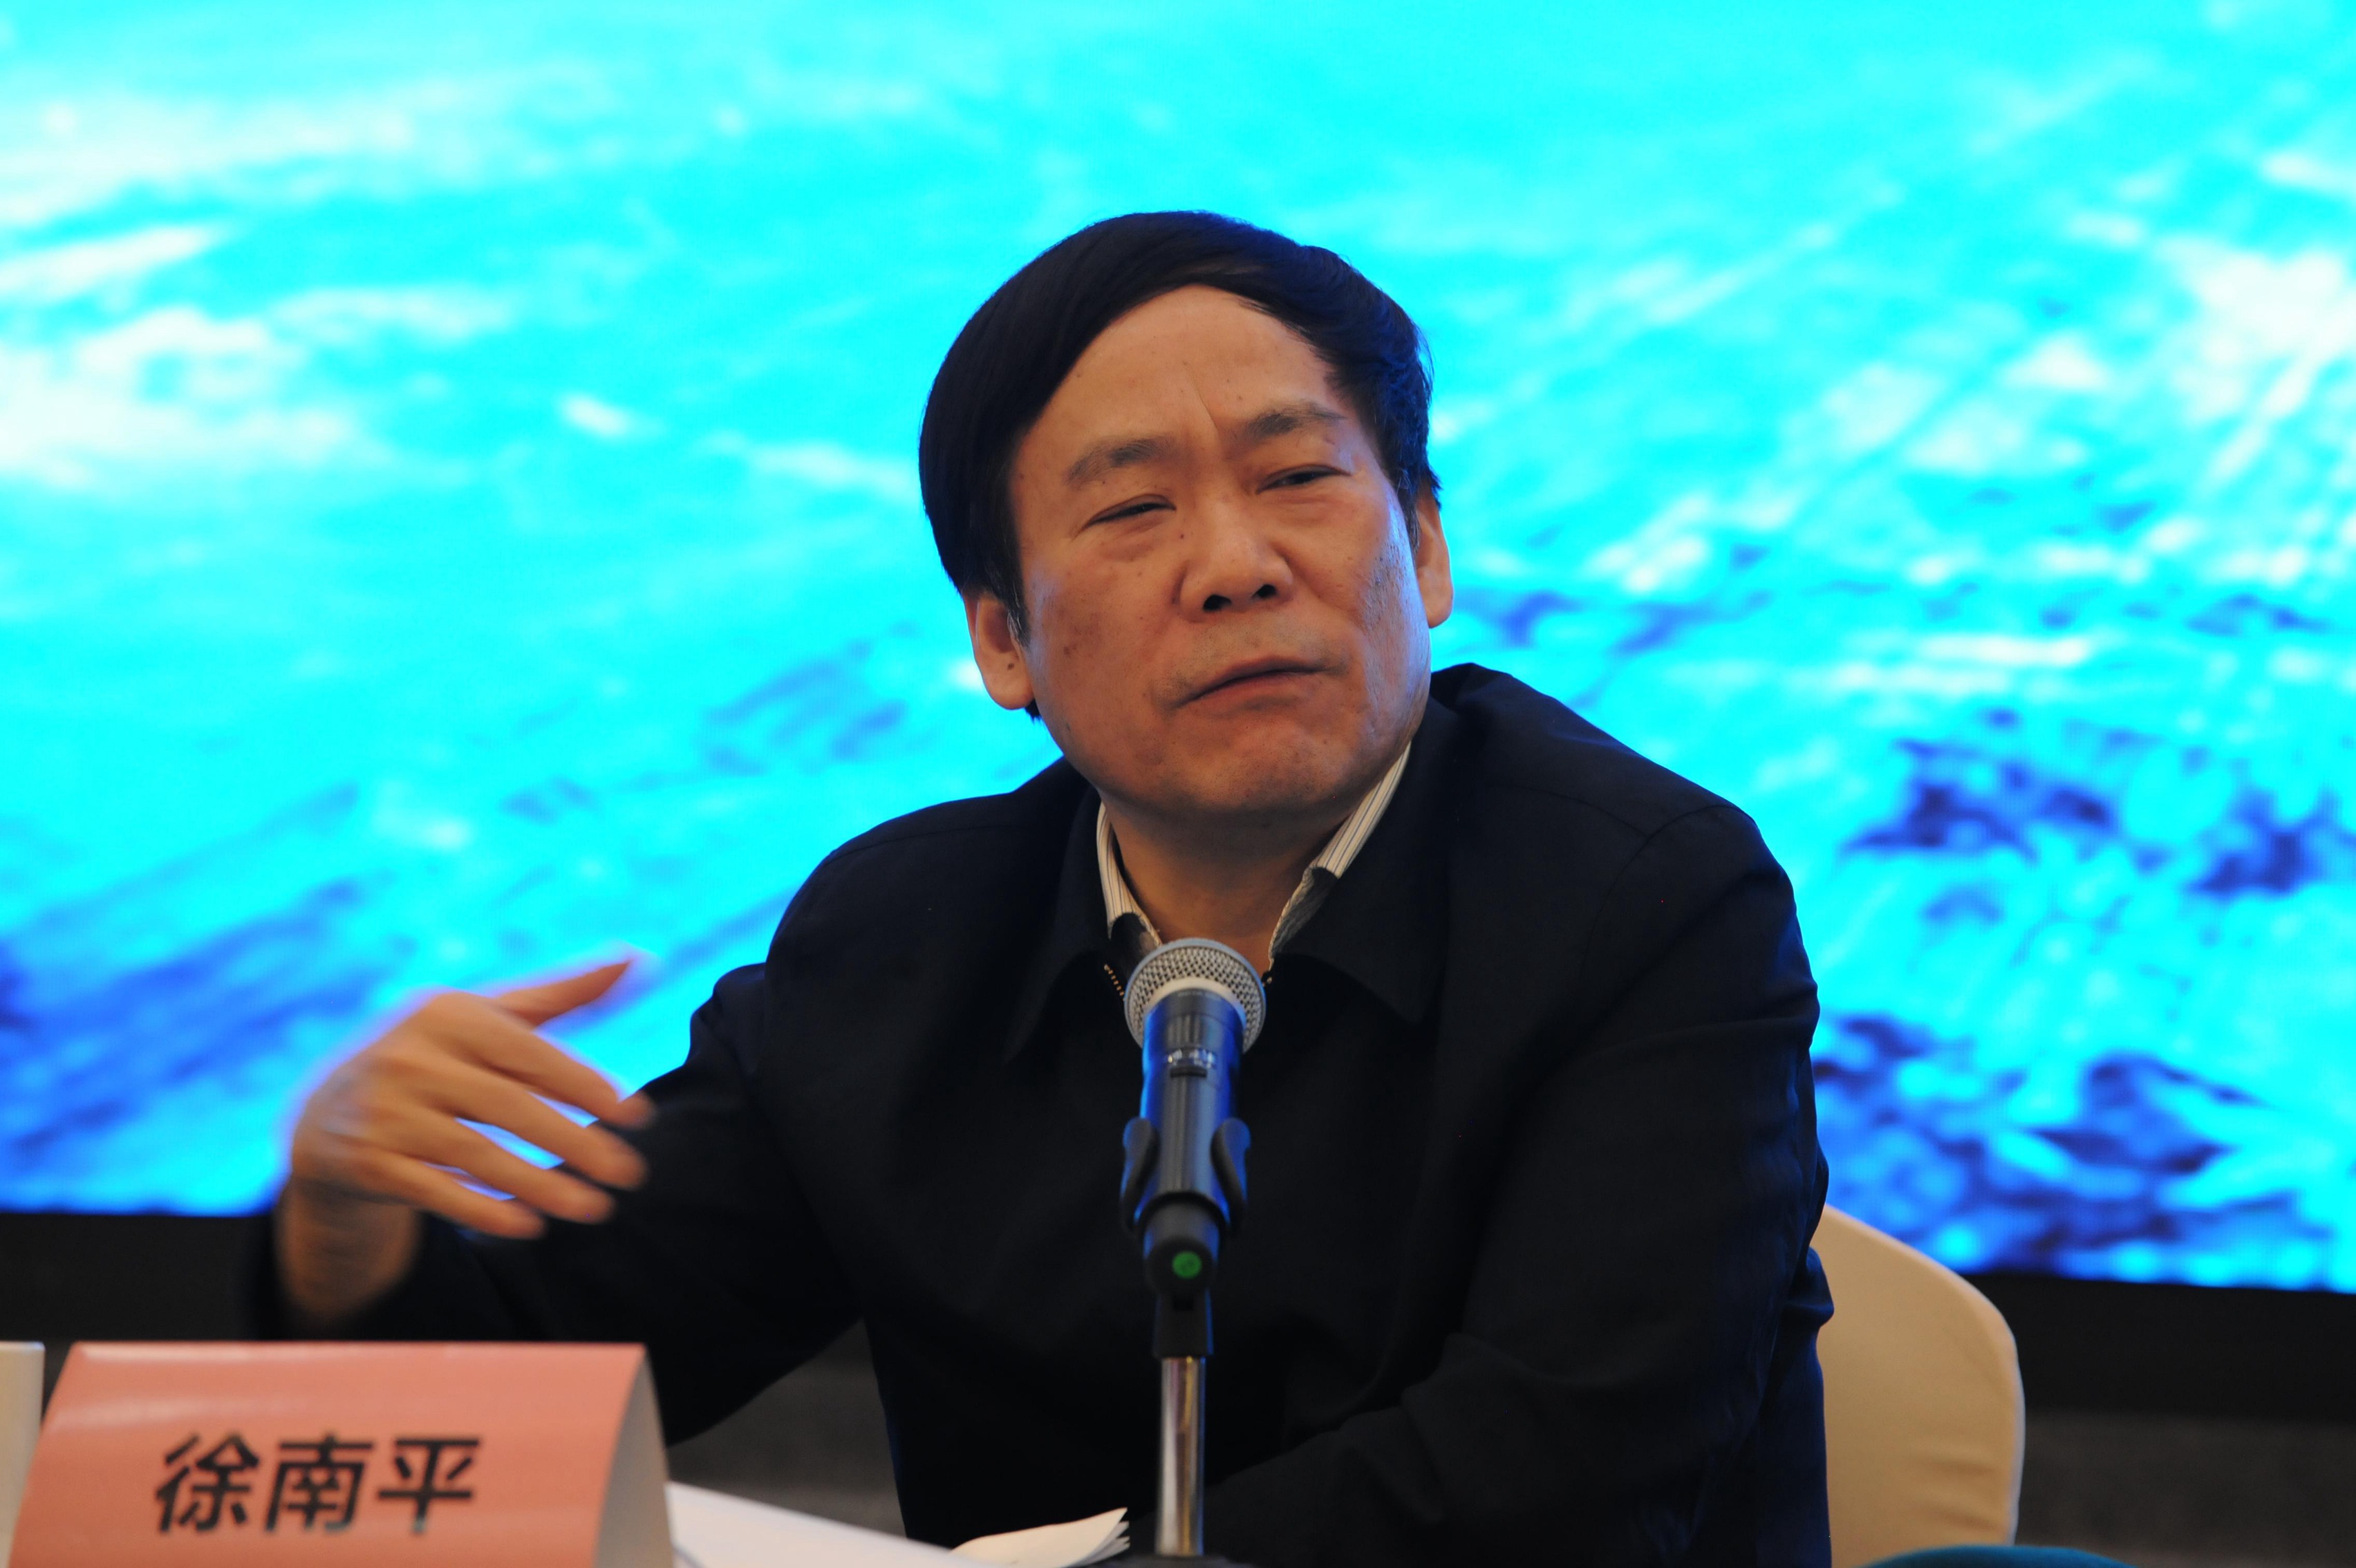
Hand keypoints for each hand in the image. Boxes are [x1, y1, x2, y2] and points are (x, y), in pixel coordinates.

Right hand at [278, 960, 652, 1321]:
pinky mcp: (367, 1162)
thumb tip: (643, 957)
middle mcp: (409, 1057)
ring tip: (596, 1208)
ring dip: (541, 1185)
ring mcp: (383, 1111)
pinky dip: (483, 1209)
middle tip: (630, 1174)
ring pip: (475, 1154)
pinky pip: (433, 1192)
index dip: (585, 1084)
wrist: (326, 1114)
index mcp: (447, 1013)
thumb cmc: (435, 1056)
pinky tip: (530, 1225)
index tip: (639, 1115)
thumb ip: (564, 992)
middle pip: (507, 1106)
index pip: (528, 1051)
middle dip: (575, 1142)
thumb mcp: (489, 1016)